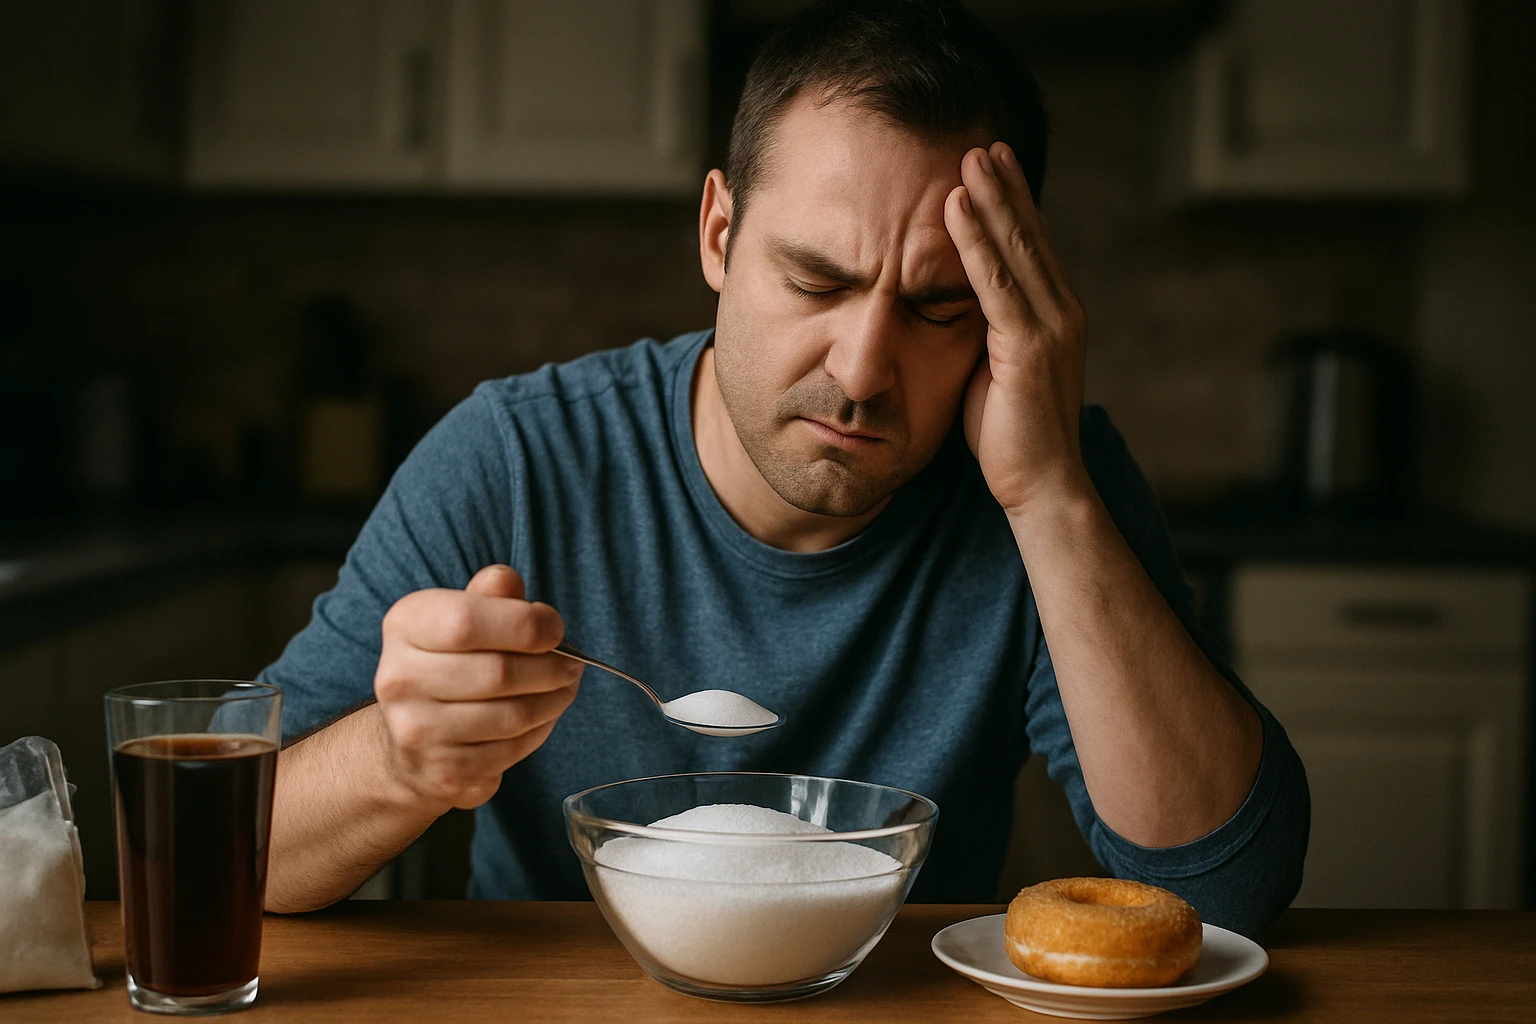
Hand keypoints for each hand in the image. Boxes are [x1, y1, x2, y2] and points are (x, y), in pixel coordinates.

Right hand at [373, 564, 582, 811]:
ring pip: (512, 716)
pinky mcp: (443, 771)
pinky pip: (512, 750)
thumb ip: (489, 596)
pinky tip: (541, 717)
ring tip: (564, 688)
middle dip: (551, 668)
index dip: (526, 624)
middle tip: (572, 664)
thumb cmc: (450, 663)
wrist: (409, 741)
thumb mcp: (461, 616)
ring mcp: (416, 731)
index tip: (554, 629)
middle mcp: (399, 679)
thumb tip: (507, 581)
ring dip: (554, 700)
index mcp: (404, 626)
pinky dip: (539, 732)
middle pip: (499, 673)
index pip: (468, 621)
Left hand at [944, 143, 1088, 515]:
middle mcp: (1060, 313)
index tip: (992, 167)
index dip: (1013, 205)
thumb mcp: (995, 373)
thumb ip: (986, 336)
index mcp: (1055, 318)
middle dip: (1004, 187)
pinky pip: (995, 283)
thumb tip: (955, 311)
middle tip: (982, 142)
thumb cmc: (1012, 439)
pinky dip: (975, 242)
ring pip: (1015, 249)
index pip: (1032, 249)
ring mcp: (1049, 328)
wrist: (1043, 487)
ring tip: (968, 158)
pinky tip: (955, 209)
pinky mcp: (1028, 347)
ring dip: (990, 200)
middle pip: (1029, 235)